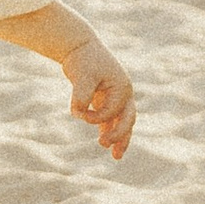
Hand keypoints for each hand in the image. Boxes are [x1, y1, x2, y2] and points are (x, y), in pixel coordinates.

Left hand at [66, 34, 135, 159]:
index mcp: (122, 87)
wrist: (79, 46)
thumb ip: (81, 94)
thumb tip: (77, 112)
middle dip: (120, 136)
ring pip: (123, 121)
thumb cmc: (83, 59)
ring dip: (120, 138)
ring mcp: (116, 96)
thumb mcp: (82, 76)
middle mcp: (124, 93)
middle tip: (109, 150)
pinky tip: (103, 140)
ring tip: (116, 157)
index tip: (78, 113)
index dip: (96, 117)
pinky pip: (111, 118)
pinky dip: (107, 128)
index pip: (113, 111)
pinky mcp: (106, 98)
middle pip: (128, 120)